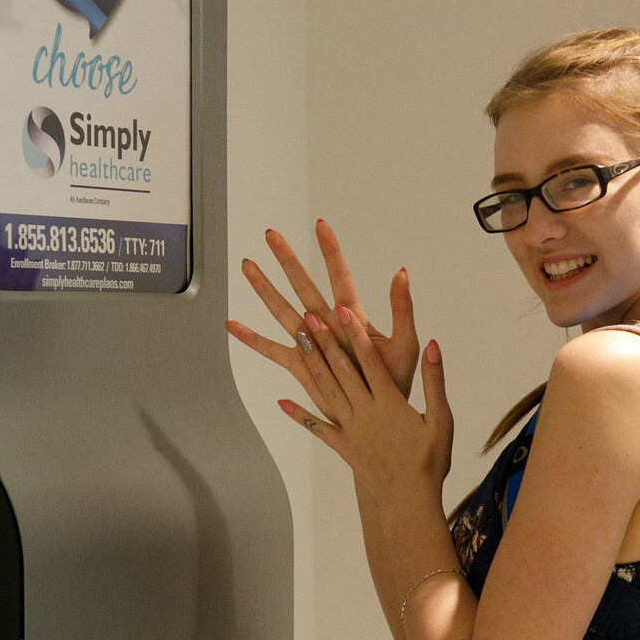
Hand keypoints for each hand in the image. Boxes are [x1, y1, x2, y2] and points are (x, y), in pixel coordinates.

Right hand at [225, 218, 420, 400]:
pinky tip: (233, 325)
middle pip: (304, 285)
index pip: (339, 276)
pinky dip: (252, 340)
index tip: (321, 225)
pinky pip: (273, 350)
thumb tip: (402, 273)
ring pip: (283, 310)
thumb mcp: (406, 345)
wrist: (383, 414)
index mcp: (352, 317)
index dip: (331, 251)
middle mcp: (328, 325)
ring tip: (248, 266)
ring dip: (265, 289)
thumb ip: (403, 310)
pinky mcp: (302, 365)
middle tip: (271, 234)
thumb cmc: (396, 381)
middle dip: (288, 260)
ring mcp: (313, 343)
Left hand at [281, 307, 453, 502]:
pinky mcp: (343, 447)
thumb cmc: (431, 460)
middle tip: (307, 316)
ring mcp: (351, 429)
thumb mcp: (442, 419)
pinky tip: (282, 402)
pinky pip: (318, 428)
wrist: (410, 501)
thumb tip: (434, 345)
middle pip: (342, 370)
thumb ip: (435, 381)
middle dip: (325, 341)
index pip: (369, 361)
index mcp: (390, 403)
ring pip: (326, 391)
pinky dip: (300, 415)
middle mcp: (365, 412)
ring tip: (296, 341)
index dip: (355, 334)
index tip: (341, 311)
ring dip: (311, 365)